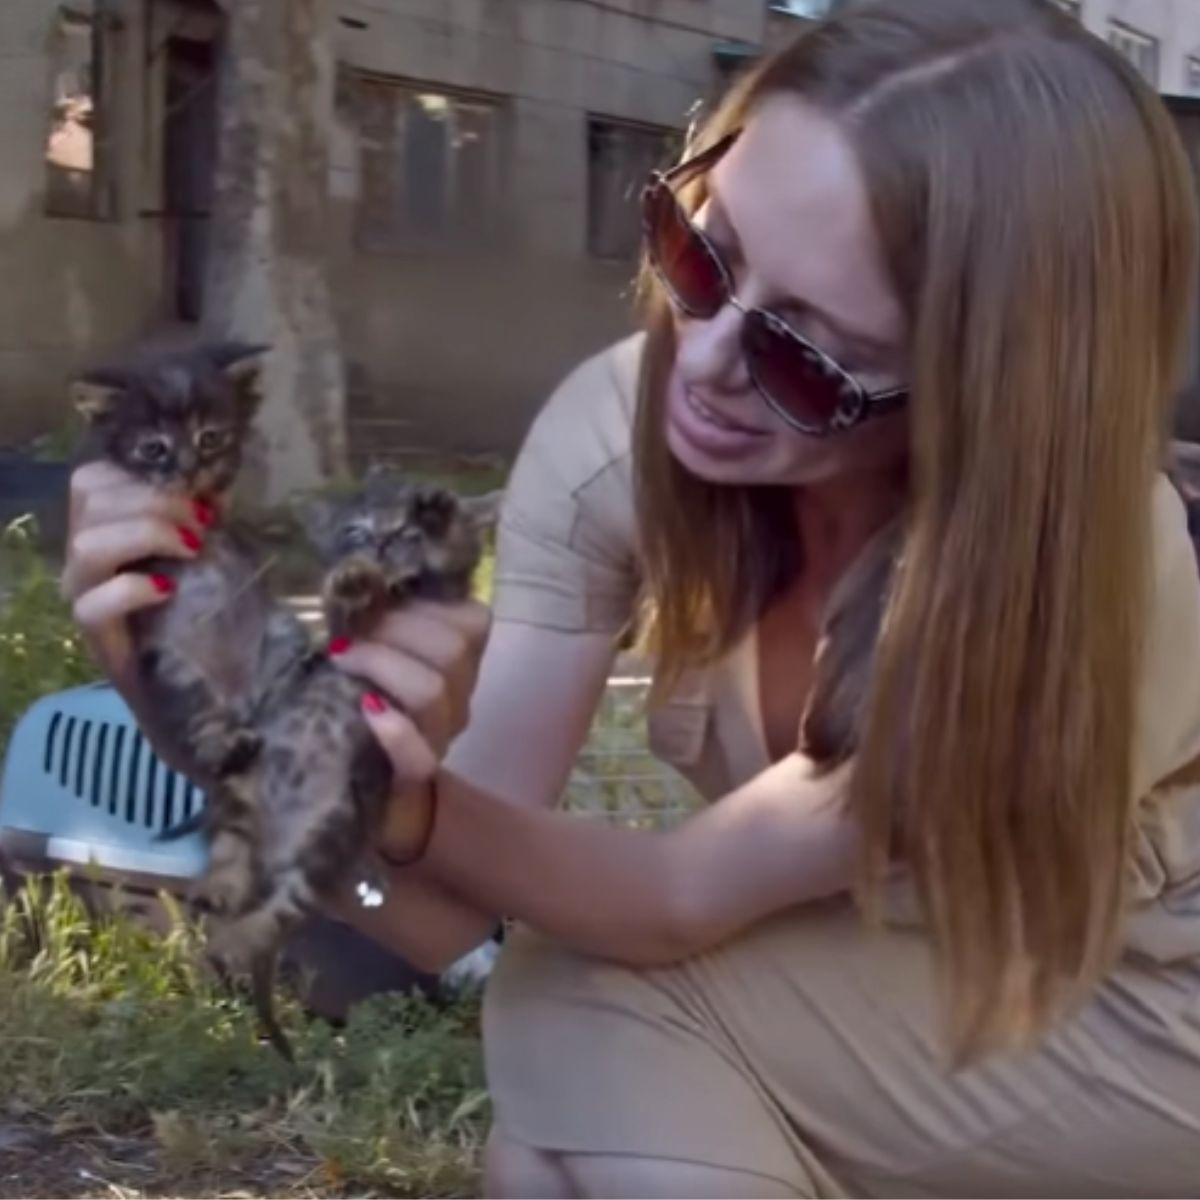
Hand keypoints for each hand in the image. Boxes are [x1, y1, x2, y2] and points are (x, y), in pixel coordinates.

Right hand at [61, 461, 208, 680]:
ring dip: (145, 534)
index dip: (140, 476)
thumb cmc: (197, 606)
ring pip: (87, 545)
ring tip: (190, 548)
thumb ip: (203, 517)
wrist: (194, 678)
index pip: (93, 480)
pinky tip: (167, 589)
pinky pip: (94, 604)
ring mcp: (83, 593)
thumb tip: (219, 483)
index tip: (195, 495)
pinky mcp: (94, 633)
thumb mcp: (204, 551)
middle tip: (200, 525)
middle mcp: (84, 556)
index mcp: (103, 527)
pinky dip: (132, 588)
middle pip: (92, 502)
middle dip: (155, 502)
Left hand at [329, 599, 490, 787]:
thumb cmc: (354, 697)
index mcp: (458, 658)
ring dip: (383, 665)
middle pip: (453, 649)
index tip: (377, 599)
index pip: (472, 619)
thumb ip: (377, 617)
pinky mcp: (416, 774)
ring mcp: (442, 735)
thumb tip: (351, 580)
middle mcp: (459, 694)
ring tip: (341, 659)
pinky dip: (393, 729)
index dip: (425, 602)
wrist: (352, 779)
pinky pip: (419, 754)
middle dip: (396, 629)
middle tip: (350, 631)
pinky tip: (366, 709)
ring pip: (434, 691)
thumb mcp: (371, 647)